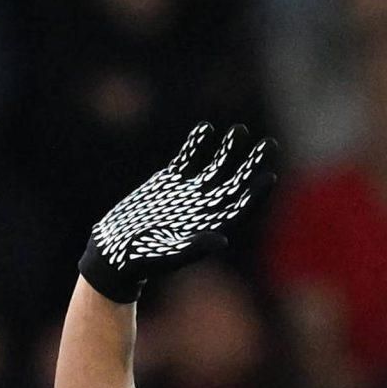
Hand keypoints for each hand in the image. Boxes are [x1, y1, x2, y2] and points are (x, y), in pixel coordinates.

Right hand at [79, 123, 269, 304]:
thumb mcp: (169, 253)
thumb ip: (195, 246)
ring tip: (241, 131)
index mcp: (209, 227)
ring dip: (228, 150)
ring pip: (215, 168)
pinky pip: (187, 159)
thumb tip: (223, 239)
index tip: (269, 176)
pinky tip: (205, 129)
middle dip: (251, 164)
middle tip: (269, 145)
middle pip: (234, 183)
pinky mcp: (169, 181)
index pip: (240, 207)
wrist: (117, 249)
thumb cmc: (143, 258)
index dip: (255, 193)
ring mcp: (187, 193)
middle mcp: (203, 208)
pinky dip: (195, 145)